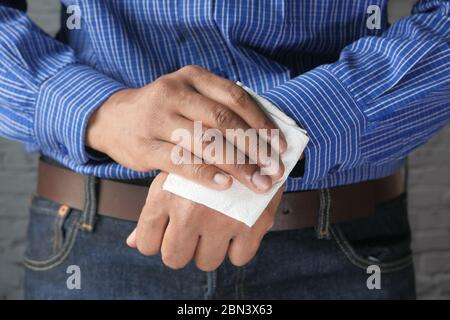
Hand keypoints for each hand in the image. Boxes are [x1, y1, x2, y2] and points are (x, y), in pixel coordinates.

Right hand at [86, 65, 285, 191]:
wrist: (114, 118)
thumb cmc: (164, 111)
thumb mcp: (189, 96)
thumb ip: (219, 108)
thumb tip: (265, 137)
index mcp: (192, 77)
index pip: (235, 97)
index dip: (262, 123)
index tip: (280, 146)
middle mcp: (174, 92)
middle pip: (223, 121)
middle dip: (255, 148)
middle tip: (274, 171)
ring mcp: (157, 118)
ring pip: (205, 142)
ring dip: (237, 165)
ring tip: (257, 182)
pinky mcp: (145, 146)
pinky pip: (181, 162)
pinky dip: (206, 174)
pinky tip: (226, 185)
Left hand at [126, 172, 283, 270]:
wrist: (251, 137)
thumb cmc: (205, 159)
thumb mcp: (173, 177)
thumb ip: (153, 212)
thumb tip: (132, 242)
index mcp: (165, 195)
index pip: (146, 244)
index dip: (156, 242)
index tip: (168, 233)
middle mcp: (190, 210)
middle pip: (174, 258)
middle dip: (182, 249)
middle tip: (193, 232)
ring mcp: (221, 219)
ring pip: (206, 262)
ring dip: (210, 249)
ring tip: (217, 224)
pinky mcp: (252, 224)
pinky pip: (238, 258)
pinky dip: (239, 247)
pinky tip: (237, 226)